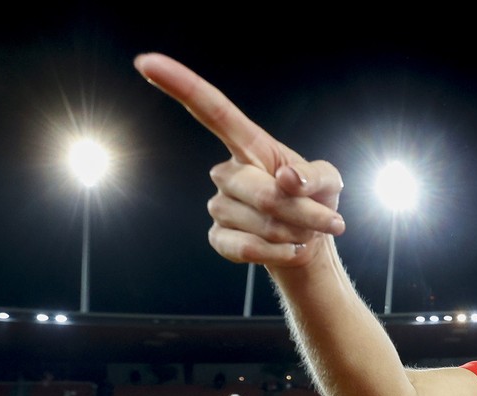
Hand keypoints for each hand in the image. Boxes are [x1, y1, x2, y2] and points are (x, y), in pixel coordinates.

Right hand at [134, 53, 345, 266]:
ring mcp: (220, 205)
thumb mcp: (328, 181)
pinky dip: (277, 253)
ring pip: (259, 224)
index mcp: (249, 145)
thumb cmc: (315, 201)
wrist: (308, 243)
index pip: (212, 111)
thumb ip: (314, 176)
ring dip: (295, 233)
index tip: (148, 61)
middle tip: (329, 222)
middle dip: (302, 212)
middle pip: (261, 193)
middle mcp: (227, 172)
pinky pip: (245, 248)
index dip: (181, 86)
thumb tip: (287, 178)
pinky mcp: (219, 238)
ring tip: (305, 231)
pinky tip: (291, 248)